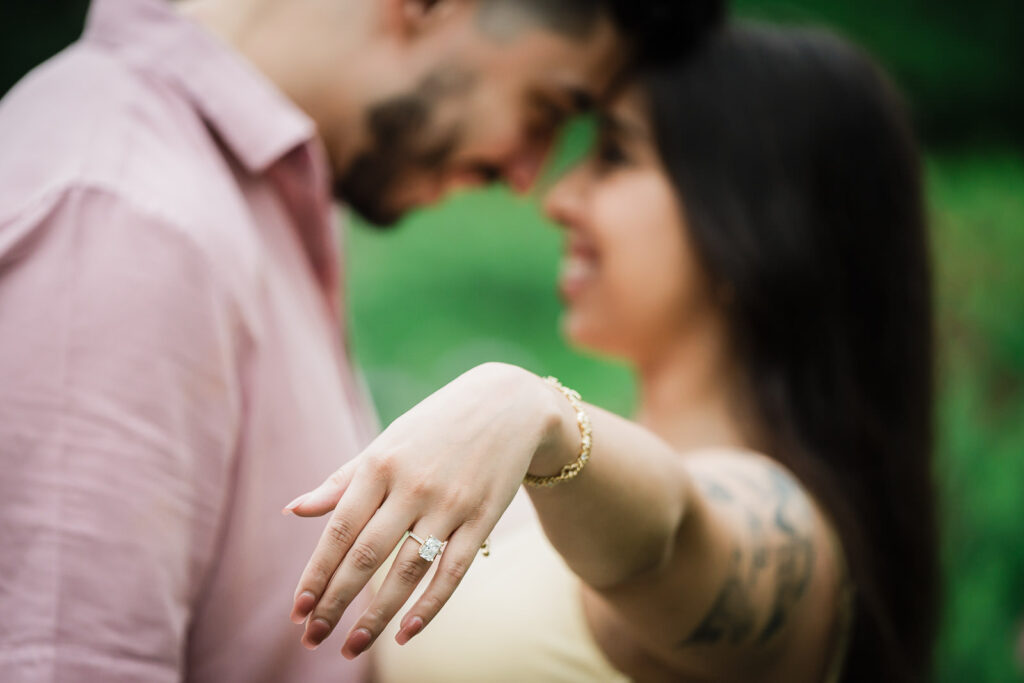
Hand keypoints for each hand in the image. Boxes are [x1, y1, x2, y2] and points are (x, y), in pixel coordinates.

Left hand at [283, 363, 566, 656]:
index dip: (317, 573)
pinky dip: (429, 606)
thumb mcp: (386, 443)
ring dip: (377, 616)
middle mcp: (412, 486)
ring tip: (352, 646)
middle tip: (313, 638)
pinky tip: (406, 634)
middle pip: (368, 556)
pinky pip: (452, 572)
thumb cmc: (435, 426)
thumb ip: (341, 481)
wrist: (509, 404)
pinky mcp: (482, 518)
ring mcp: (450, 504)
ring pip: (408, 571)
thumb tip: (293, 510)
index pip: (340, 530)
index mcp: (380, 464)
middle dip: (336, 602)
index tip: (298, 610)